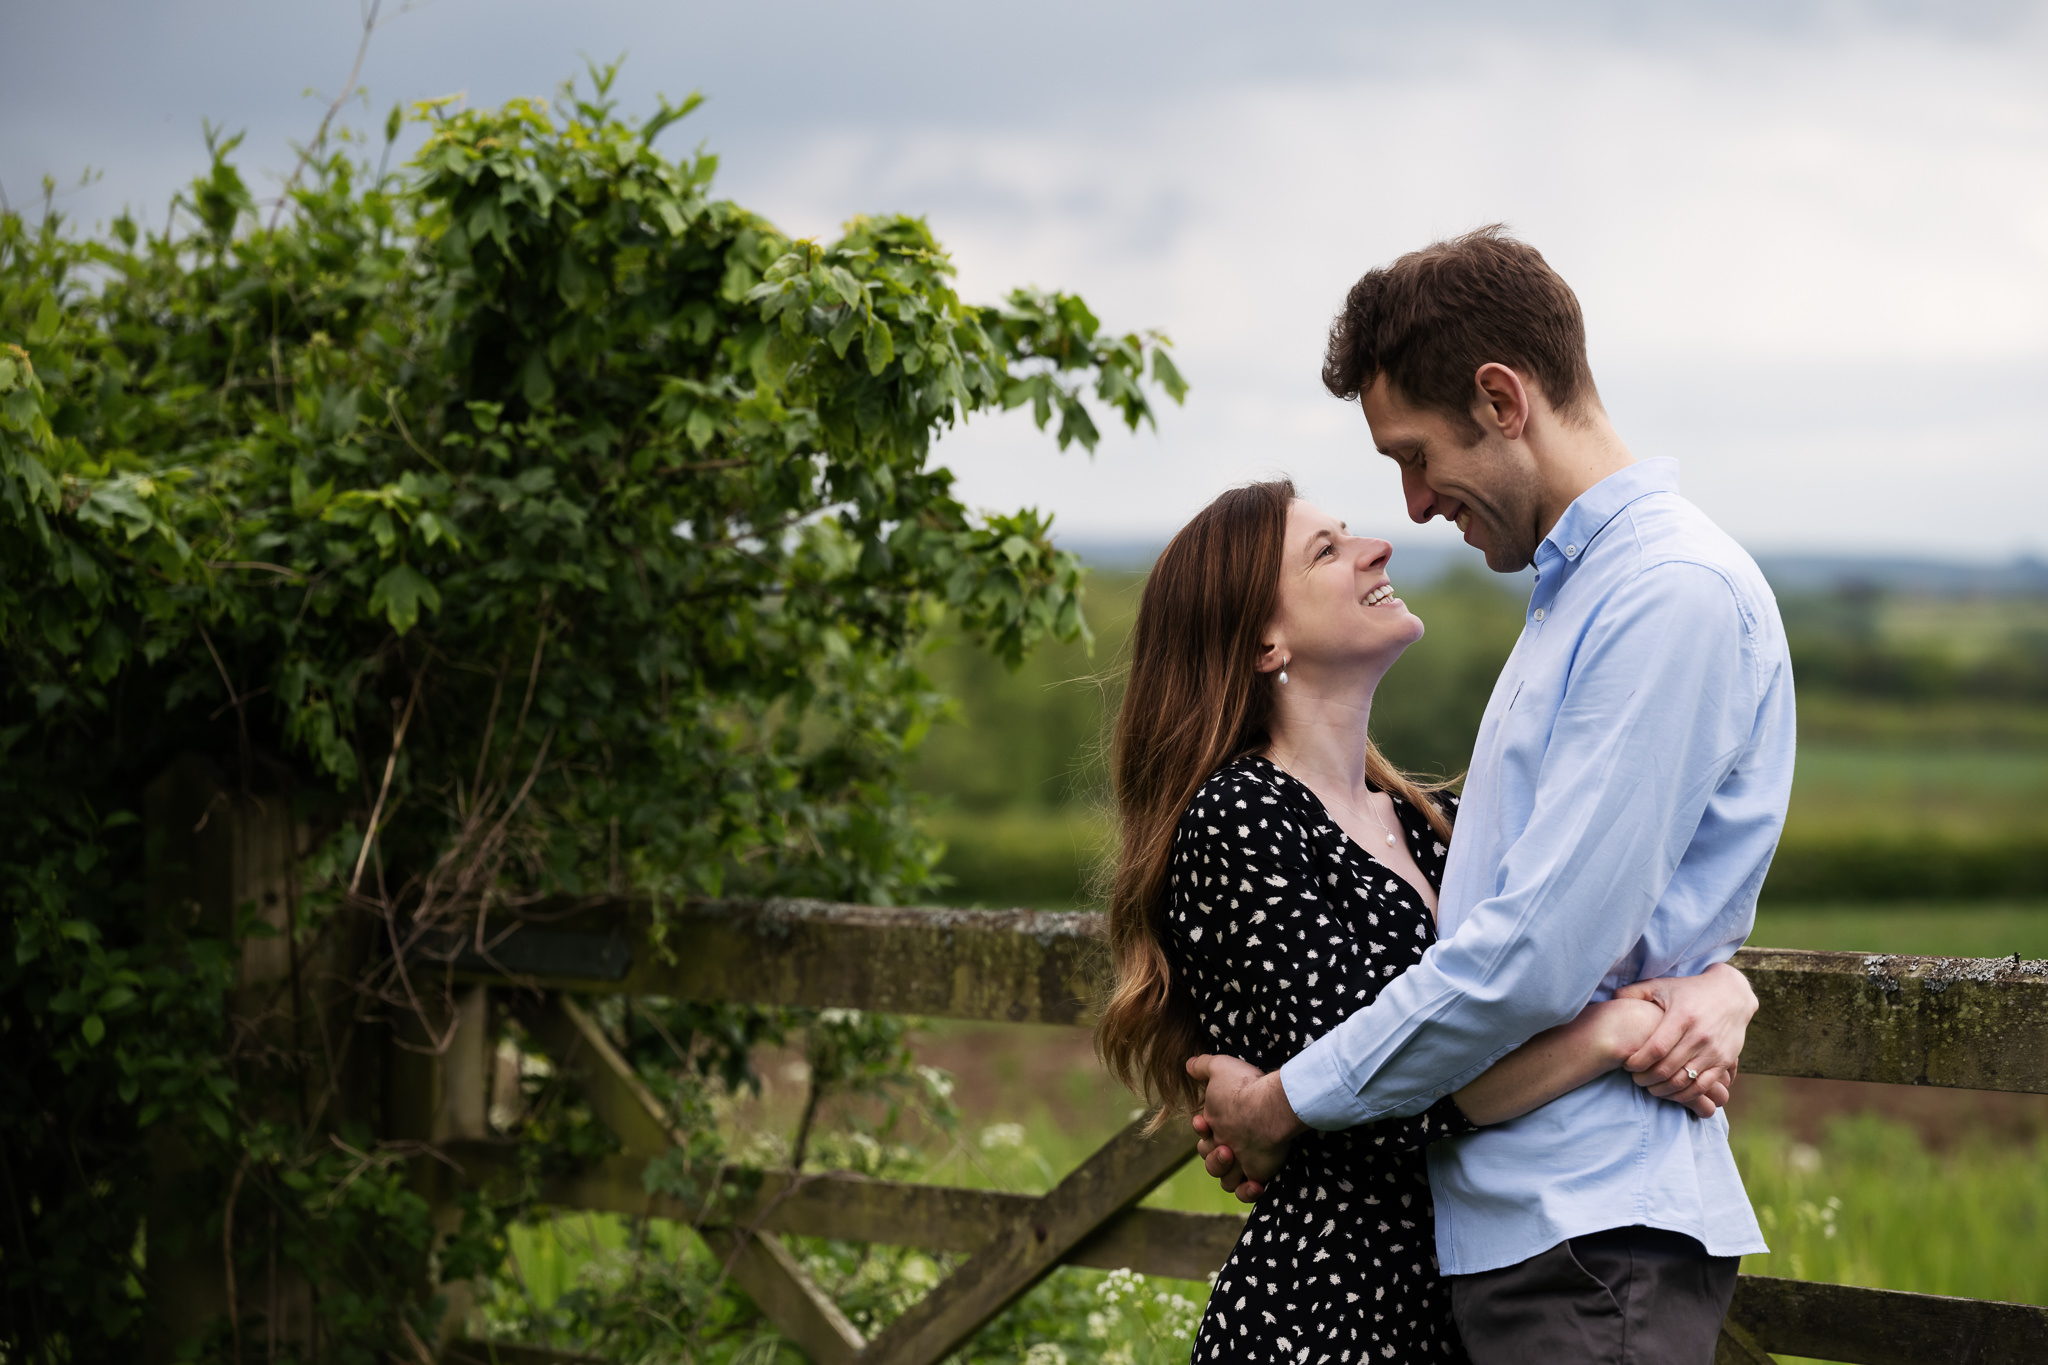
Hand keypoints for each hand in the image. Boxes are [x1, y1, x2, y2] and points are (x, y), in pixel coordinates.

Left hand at [1186, 1054, 1304, 1200]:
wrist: (1268, 1105)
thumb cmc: (1243, 1085)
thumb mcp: (1219, 1067)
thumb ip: (1202, 1066)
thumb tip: (1187, 1065)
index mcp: (1211, 1124)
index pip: (1202, 1135)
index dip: (1202, 1131)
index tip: (1205, 1122)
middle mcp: (1222, 1146)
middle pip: (1211, 1160)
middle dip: (1215, 1155)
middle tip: (1227, 1146)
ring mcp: (1238, 1161)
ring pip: (1226, 1179)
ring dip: (1228, 1174)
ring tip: (1239, 1160)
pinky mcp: (1256, 1172)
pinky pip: (1247, 1192)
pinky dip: (1248, 1192)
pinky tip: (1255, 1184)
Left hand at [1615, 962, 1755, 1112]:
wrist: (1732, 994)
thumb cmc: (1689, 990)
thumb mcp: (1661, 985)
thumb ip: (1634, 992)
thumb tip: (1611, 999)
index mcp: (1682, 1017)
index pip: (1655, 1049)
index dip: (1637, 1062)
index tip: (1626, 1064)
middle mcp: (1700, 1036)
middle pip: (1667, 1069)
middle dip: (1645, 1079)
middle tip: (1636, 1079)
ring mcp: (1714, 1051)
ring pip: (1684, 1082)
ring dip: (1663, 1090)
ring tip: (1651, 1087)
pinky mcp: (1725, 1061)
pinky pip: (1703, 1086)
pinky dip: (1685, 1095)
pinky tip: (1672, 1091)